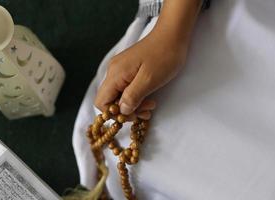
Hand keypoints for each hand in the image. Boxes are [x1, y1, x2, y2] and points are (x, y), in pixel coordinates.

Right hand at [95, 0, 200, 119]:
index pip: (101, 102)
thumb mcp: (149, 80)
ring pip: (119, 95)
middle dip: (127, 110)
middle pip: (110, 100)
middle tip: (146, 111)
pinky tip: (149, 98)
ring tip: (151, 105)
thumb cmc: (163, 56)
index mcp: (115, 74)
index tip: (132, 116)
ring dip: (134, 105)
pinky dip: (136, 97)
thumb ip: (132, 97)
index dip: (114, 114)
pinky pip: (126, 88)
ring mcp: (121, 70)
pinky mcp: (129, 69)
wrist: (172, 35)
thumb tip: (121, 111)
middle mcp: (114, 72)